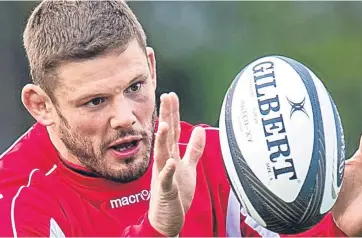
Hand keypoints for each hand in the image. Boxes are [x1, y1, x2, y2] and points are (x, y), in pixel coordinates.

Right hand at [148, 92, 205, 235]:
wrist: (166, 219)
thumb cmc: (175, 194)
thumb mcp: (188, 167)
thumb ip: (194, 149)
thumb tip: (199, 130)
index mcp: (170, 156)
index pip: (172, 131)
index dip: (172, 113)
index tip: (171, 96)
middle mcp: (164, 162)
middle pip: (165, 136)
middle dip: (165, 117)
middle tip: (165, 98)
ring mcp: (163, 176)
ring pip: (162, 155)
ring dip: (162, 140)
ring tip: (163, 124)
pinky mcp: (165, 191)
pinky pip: (166, 180)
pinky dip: (168, 170)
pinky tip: (171, 162)